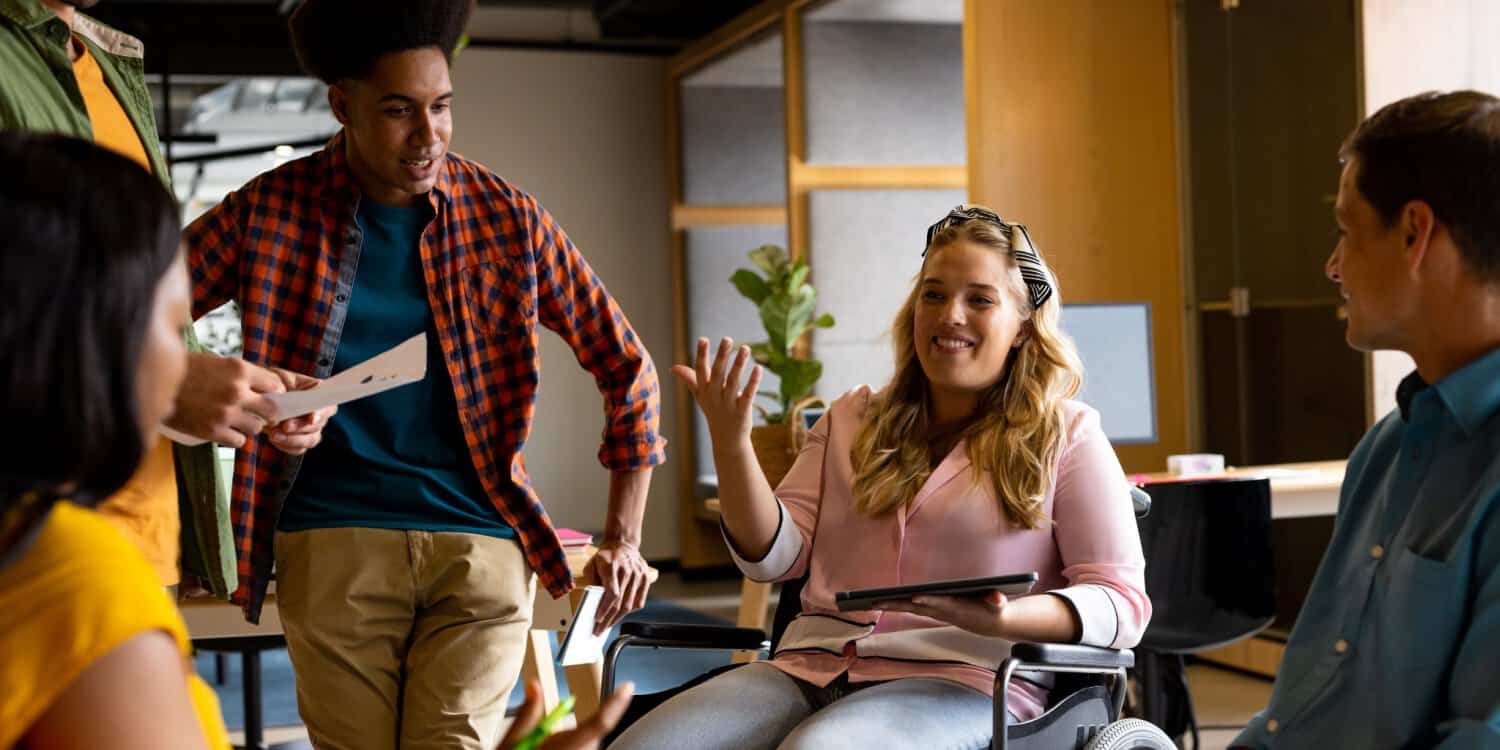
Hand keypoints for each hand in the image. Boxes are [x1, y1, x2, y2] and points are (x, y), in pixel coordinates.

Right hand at [166, 353, 284, 447]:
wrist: (152, 383)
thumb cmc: (186, 370)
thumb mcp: (218, 362)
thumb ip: (242, 375)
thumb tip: (268, 388)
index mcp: (239, 370)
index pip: (276, 386)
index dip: (274, 393)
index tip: (269, 397)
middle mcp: (236, 391)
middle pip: (272, 410)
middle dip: (268, 413)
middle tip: (260, 413)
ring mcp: (225, 413)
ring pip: (256, 428)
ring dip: (249, 425)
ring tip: (236, 420)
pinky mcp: (212, 431)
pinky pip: (239, 441)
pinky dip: (234, 437)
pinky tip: (224, 429)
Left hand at [265, 369, 335, 455]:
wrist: (256, 397)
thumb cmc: (270, 384)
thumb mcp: (278, 378)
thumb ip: (289, 387)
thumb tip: (292, 398)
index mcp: (318, 394)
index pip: (328, 405)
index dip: (322, 412)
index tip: (311, 417)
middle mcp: (318, 413)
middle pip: (319, 425)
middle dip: (301, 427)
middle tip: (284, 426)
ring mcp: (309, 429)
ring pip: (311, 440)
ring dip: (293, 439)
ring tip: (274, 435)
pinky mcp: (299, 442)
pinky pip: (298, 449)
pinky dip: (286, 446)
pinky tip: (274, 438)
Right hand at [495, 680, 633, 749]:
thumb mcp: (512, 742)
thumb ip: (528, 714)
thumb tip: (534, 685)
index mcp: (566, 749)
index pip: (600, 723)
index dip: (616, 704)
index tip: (627, 687)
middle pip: (594, 735)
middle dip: (581, 727)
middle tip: (548, 736)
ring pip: (590, 745)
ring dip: (577, 743)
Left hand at [587, 540, 649, 635]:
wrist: (623, 544)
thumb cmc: (605, 556)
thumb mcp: (592, 564)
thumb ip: (592, 581)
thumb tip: (592, 600)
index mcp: (612, 566)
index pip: (611, 592)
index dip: (605, 608)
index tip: (597, 619)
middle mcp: (627, 571)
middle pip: (620, 602)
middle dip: (608, 619)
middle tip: (599, 630)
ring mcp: (638, 575)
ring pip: (629, 604)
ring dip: (618, 618)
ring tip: (608, 626)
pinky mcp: (645, 579)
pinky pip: (639, 601)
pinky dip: (630, 611)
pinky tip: (620, 616)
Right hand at [669, 337, 760, 447]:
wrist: (727, 440)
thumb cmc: (714, 412)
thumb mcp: (700, 396)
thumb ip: (690, 379)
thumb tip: (673, 368)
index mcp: (704, 390)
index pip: (701, 371)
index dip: (701, 355)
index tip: (703, 339)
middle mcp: (714, 396)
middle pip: (717, 374)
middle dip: (721, 356)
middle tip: (727, 339)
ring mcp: (728, 404)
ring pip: (733, 382)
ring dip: (739, 365)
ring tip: (746, 348)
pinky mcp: (742, 411)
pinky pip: (748, 394)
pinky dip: (753, 382)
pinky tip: (758, 368)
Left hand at [874, 591, 1008, 637]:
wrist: (990, 623)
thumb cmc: (993, 609)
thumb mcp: (999, 605)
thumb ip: (997, 601)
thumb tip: (998, 599)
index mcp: (956, 607)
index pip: (940, 603)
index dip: (928, 600)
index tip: (915, 597)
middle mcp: (941, 611)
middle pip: (916, 607)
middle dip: (897, 604)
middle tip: (877, 600)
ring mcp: (934, 611)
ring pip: (909, 607)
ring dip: (891, 604)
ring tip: (871, 600)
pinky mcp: (931, 610)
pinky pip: (909, 607)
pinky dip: (896, 603)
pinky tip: (881, 600)